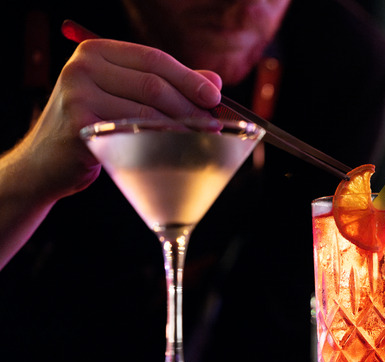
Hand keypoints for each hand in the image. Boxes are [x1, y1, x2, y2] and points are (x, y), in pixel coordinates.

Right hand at [21, 38, 222, 198]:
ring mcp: (78, 96)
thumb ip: (167, 85)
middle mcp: (82, 67)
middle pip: (153, 85)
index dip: (189, 78)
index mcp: (96, 51)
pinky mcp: (80, 127)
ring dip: (181, 128)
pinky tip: (176, 150)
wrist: (47, 163)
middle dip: (190, 107)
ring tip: (201, 139)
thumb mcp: (126, 97)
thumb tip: (213, 81)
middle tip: (212, 125)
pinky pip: (134, 134)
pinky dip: (161, 143)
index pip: (153, 59)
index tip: (214, 97)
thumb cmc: (93, 126)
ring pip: (147, 112)